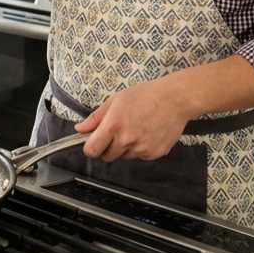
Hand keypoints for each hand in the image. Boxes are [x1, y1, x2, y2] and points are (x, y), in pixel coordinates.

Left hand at [74, 79, 189, 161]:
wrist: (174, 99)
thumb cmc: (144, 95)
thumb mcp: (115, 101)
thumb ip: (95, 118)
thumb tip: (79, 129)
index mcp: (113, 126)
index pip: (92, 151)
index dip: (90, 147)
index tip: (94, 142)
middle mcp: (126, 141)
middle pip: (107, 157)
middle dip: (107, 147)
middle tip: (117, 132)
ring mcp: (142, 149)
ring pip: (124, 156)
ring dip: (125, 148)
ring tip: (135, 129)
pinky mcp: (154, 154)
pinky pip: (140, 156)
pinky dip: (140, 148)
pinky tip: (147, 132)